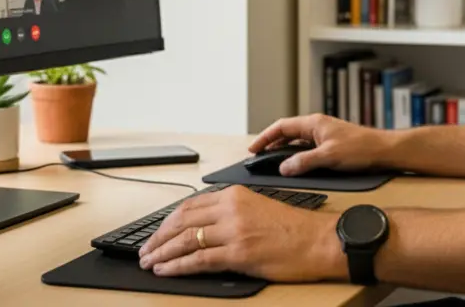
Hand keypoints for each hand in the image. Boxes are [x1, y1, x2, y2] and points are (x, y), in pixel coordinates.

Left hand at [137, 186, 344, 280]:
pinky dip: (177, 266)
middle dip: (158, 237)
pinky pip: (199, 259)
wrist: (319, 241)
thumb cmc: (295, 230)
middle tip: (145, 250)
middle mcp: (231, 209)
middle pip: (182, 221)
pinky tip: (166, 270)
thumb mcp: (258, 209)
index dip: (167, 221)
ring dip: (162, 253)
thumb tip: (204, 228)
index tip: (156, 233)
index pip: (190, 206)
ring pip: (186, 240)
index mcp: (235, 195)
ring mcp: (234, 231)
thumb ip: (231, 214)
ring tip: (149, 263)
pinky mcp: (239, 253)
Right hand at [249, 113, 391, 176]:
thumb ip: (304, 162)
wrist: (384, 151)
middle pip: (288, 132)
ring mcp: (325, 134)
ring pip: (298, 140)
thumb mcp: (328, 157)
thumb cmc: (361, 149)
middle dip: (272, 143)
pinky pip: (308, 147)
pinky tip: (296, 165)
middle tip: (259, 156)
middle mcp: (318, 126)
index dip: (265, 137)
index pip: (282, 127)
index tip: (253, 149)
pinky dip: (297, 155)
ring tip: (273, 161)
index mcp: (314, 123)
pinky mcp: (332, 144)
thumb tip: (283, 168)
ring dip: (284, 150)